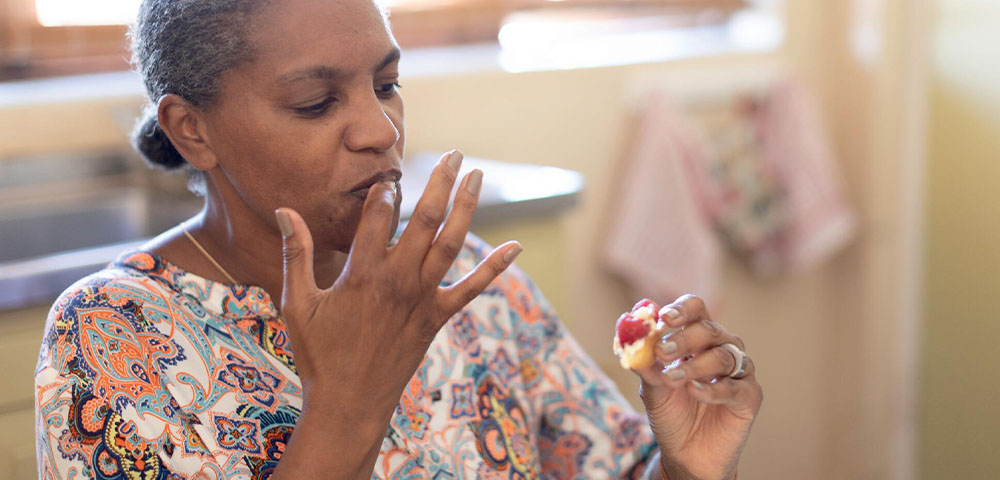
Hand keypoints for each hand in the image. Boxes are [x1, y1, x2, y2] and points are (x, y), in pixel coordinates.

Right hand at [275, 150, 520, 433]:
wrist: (350, 403)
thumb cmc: (319, 354)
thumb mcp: (297, 304)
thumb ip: (296, 254)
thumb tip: (284, 210)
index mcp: (362, 274)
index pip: (378, 217)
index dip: (385, 192)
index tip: (389, 176)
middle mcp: (397, 281)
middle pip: (425, 220)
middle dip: (441, 183)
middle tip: (454, 155)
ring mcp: (422, 299)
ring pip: (451, 244)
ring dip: (467, 208)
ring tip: (477, 176)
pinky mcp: (437, 318)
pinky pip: (472, 289)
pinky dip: (495, 267)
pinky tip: (516, 246)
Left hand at [631, 295, 762, 479]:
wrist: (685, 454)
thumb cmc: (671, 414)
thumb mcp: (652, 389)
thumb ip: (646, 366)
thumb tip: (631, 342)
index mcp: (697, 338)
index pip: (696, 310)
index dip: (682, 310)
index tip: (664, 318)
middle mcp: (722, 348)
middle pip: (709, 330)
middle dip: (684, 339)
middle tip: (663, 351)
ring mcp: (739, 372)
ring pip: (724, 356)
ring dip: (695, 365)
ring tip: (673, 378)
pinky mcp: (750, 396)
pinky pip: (735, 386)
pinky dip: (712, 388)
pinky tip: (693, 392)